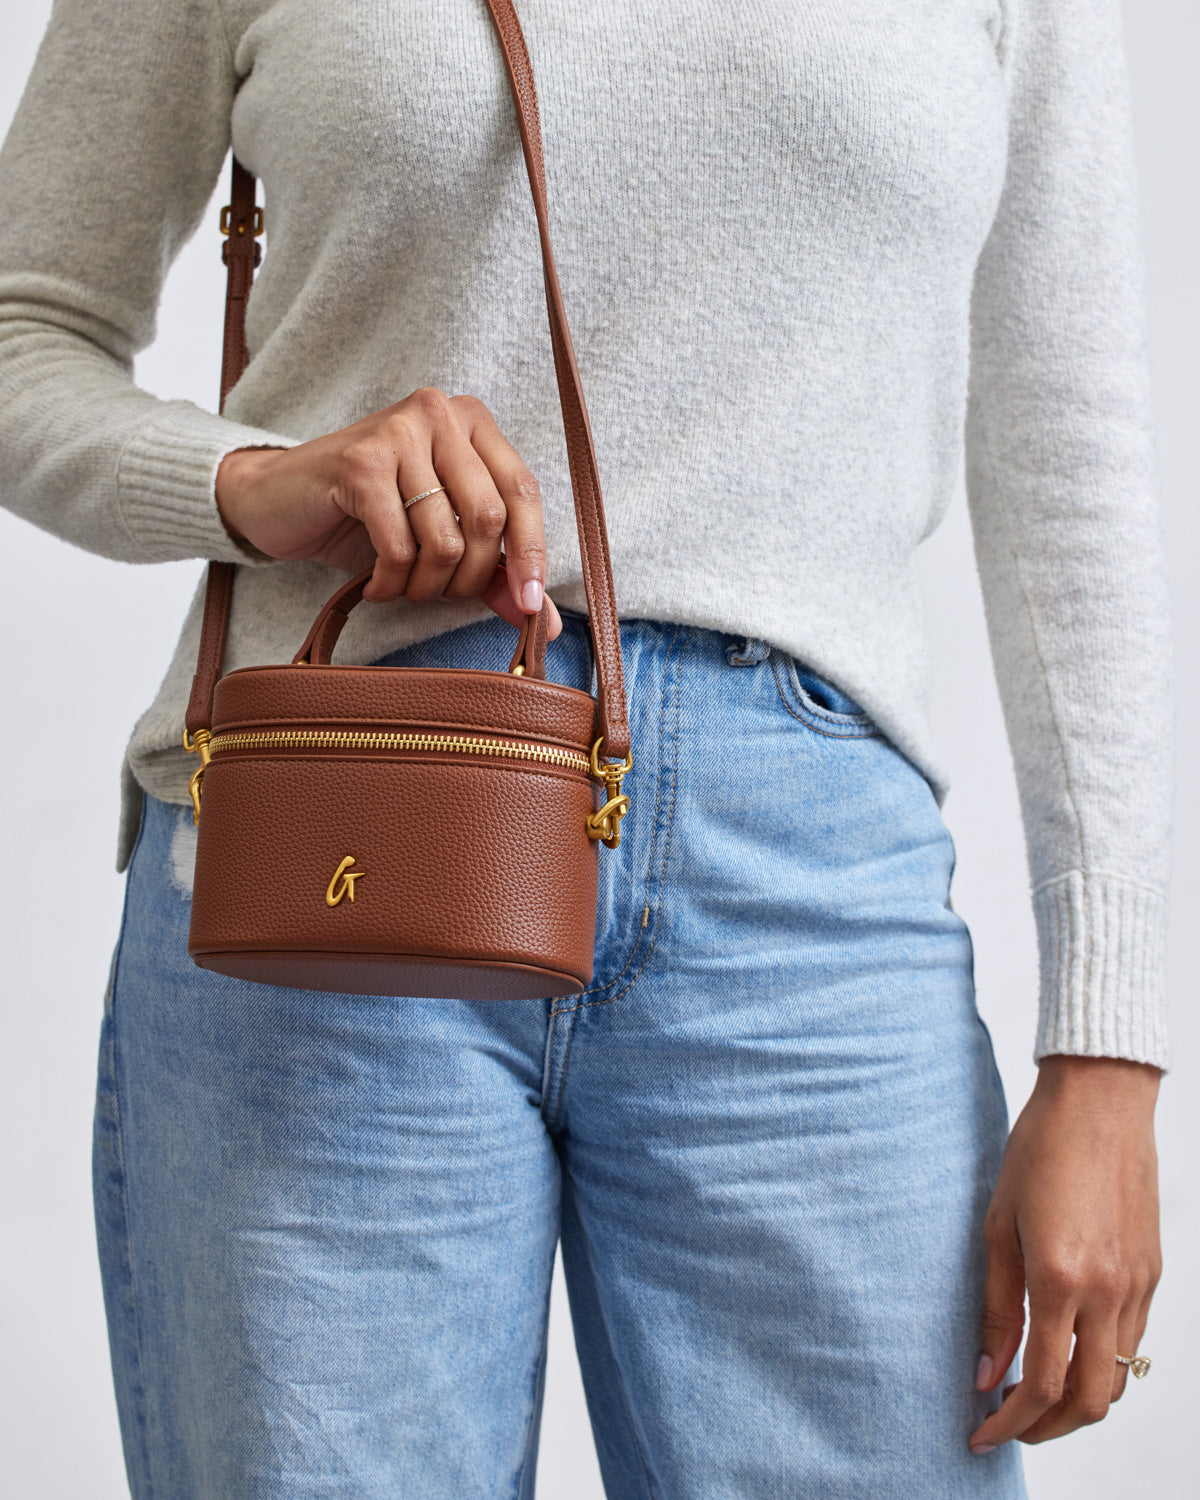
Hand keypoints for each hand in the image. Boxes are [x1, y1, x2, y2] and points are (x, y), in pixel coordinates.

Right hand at [214, 386, 562, 635]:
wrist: (277, 499)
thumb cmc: (365, 515)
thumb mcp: (438, 537)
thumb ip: (493, 572)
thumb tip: (542, 621)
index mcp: (471, 422)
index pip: (524, 492)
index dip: (531, 555)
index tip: (529, 606)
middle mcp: (439, 414)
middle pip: (488, 517)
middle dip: (469, 577)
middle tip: (440, 594)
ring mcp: (398, 432)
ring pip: (444, 539)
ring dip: (426, 585)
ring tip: (402, 587)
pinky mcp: (360, 463)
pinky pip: (399, 548)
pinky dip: (392, 582)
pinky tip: (375, 585)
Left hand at [970, 1055, 1161, 1453]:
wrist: (1100, 1102)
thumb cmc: (1038, 1152)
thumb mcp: (997, 1225)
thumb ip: (995, 1306)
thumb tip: (986, 1374)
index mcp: (1061, 1278)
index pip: (1042, 1384)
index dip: (1010, 1423)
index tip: (980, 1435)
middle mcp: (1109, 1291)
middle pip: (1089, 1401)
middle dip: (1047, 1429)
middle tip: (1008, 1426)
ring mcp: (1138, 1285)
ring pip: (1116, 1377)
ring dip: (1076, 1402)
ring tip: (1032, 1394)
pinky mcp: (1153, 1273)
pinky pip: (1131, 1340)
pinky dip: (1099, 1363)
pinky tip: (1066, 1348)